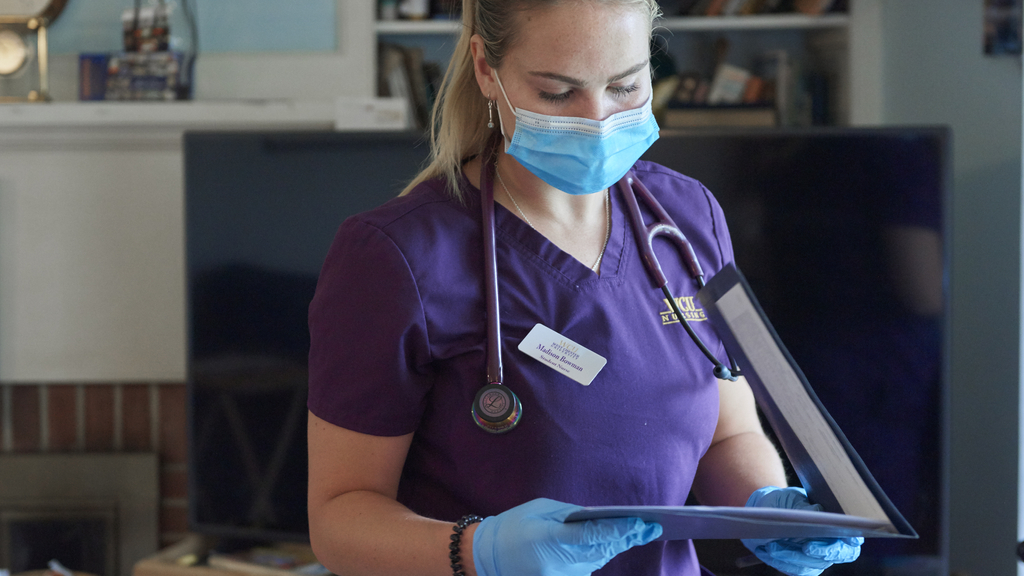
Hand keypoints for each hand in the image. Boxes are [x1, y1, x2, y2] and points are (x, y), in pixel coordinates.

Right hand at [472, 498, 661, 575]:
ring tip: (639, 533)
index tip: (642, 522)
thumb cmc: (512, 527)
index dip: (621, 529)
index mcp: (552, 538)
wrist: (487, 558)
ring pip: (599, 560)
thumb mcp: (539, 510)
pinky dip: (600, 555)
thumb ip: (569, 514)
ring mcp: (562, 575)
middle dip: (628, 538)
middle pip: (604, 550)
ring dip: (617, 547)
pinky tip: (613, 543)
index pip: (595, 535)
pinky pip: (588, 567)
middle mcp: (560, 561)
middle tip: (651, 528)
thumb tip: (597, 517)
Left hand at [741, 486, 862, 575]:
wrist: (768, 510)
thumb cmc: (786, 502)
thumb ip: (804, 507)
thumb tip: (817, 513)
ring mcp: (819, 558)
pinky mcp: (803, 567)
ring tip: (773, 546)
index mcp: (836, 524)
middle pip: (839, 554)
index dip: (855, 539)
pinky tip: (767, 552)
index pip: (853, 536)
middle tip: (807, 547)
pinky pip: (795, 570)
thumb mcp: (792, 499)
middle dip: (823, 552)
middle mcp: (833, 544)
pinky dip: (780, 562)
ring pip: (813, 565)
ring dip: (792, 557)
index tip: (852, 538)